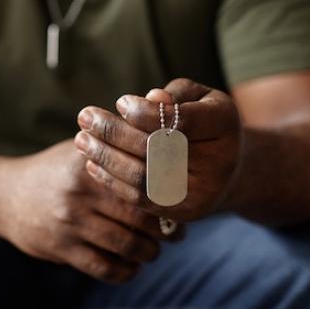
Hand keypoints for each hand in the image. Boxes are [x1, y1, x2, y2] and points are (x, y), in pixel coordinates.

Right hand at [0, 141, 165, 282]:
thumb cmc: (52, 170)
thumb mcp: (79, 149)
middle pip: (139, 216)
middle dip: (164, 230)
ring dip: (148, 253)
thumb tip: (161, 119)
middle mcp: (79, 193)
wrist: (3, 195)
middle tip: (176, 234)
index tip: (180, 202)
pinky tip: (131, 267)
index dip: (167, 195)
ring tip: (153, 251)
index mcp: (89, 165)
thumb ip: (116, 141)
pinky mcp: (61, 249)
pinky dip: (124, 272)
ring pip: (125, 245)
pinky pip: (103, 267)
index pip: (142, 180)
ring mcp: (69, 223)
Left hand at [74, 78, 242, 221]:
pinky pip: (140, 198)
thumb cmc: (202, 121)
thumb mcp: (197, 98)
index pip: (181, 121)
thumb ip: (175, 95)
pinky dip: (112, 181)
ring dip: (106, 158)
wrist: (227, 169)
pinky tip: (91, 163)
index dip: (145, 113)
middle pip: (157, 149)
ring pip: (144, 176)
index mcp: (224, 126)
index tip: (119, 102)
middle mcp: (218, 163)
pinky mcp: (182, 214)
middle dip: (115, 133)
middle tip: (85, 117)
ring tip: (81, 140)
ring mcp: (201, 193)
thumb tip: (150, 97)